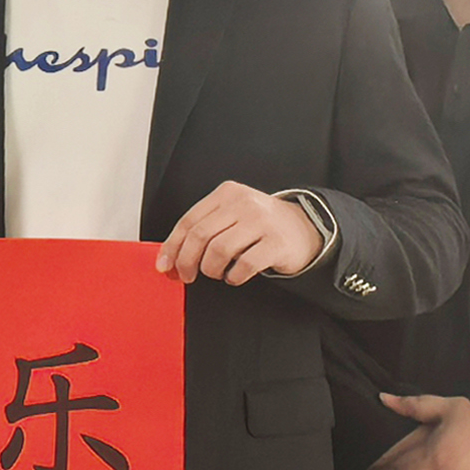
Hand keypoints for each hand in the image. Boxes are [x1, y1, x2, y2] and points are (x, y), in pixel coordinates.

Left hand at [157, 182, 323, 285]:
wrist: (305, 228)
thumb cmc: (260, 225)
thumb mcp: (232, 216)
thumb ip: (204, 228)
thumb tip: (170, 256)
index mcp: (227, 194)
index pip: (189, 220)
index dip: (172, 246)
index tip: (164, 264)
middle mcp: (244, 204)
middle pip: (200, 236)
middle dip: (187, 261)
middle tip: (186, 276)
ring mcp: (262, 222)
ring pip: (219, 250)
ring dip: (211, 269)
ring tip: (216, 273)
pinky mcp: (277, 243)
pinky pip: (245, 264)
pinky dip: (234, 276)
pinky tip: (235, 276)